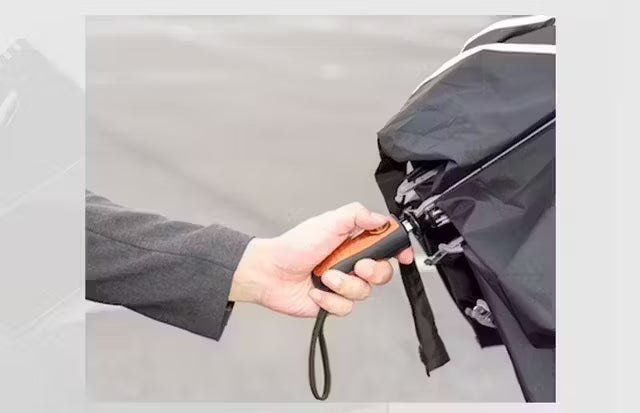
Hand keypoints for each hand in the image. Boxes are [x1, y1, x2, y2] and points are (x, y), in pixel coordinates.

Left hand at [230, 202, 413, 316]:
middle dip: (372, 271)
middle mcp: (351, 262)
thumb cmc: (294, 246)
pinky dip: (329, 300)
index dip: (399, 251)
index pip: (386, 245)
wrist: (269, 273)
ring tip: (325, 276)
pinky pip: (346, 308)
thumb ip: (357, 215)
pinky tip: (316, 291)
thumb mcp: (328, 222)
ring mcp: (343, 284)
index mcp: (354, 241)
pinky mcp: (333, 303)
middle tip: (357, 265)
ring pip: (364, 292)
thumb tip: (381, 218)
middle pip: (382, 272)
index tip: (404, 256)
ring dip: (344, 285)